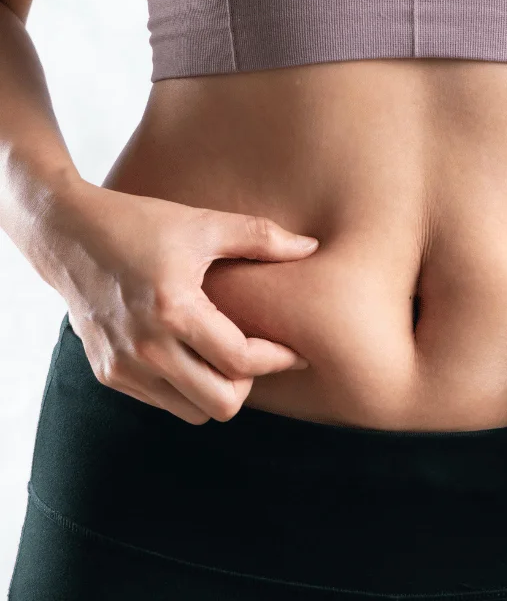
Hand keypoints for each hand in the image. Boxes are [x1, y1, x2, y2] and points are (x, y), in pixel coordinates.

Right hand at [37, 180, 319, 424]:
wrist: (66, 233)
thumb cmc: (141, 224)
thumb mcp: (204, 224)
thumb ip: (261, 238)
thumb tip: (311, 247)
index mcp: (173, 310)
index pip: (241, 362)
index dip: (279, 359)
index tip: (296, 350)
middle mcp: (145, 347)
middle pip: (222, 403)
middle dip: (249, 382)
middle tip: (257, 353)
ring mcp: (122, 366)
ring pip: (193, 411)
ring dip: (218, 389)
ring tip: (225, 352)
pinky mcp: (107, 373)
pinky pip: (164, 402)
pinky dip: (187, 387)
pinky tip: (193, 352)